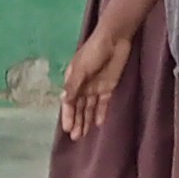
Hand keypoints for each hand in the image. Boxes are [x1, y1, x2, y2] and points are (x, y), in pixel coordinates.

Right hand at [57, 20, 136, 137]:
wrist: (115, 39)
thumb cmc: (94, 51)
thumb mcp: (81, 68)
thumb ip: (73, 86)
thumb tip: (63, 101)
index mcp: (73, 80)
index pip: (69, 102)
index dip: (68, 115)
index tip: (67, 129)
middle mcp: (82, 86)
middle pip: (78, 107)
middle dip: (76, 121)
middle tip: (75, 138)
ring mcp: (95, 87)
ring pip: (89, 108)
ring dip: (86, 120)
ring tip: (84, 134)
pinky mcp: (108, 87)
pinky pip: (103, 104)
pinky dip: (100, 113)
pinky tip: (98, 124)